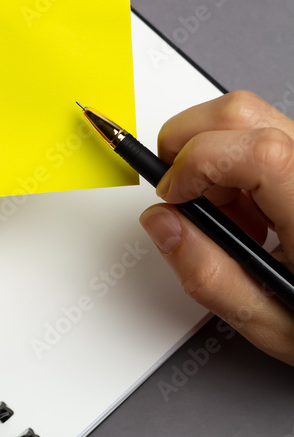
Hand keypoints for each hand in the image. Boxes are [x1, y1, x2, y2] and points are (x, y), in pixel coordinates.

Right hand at [139, 90, 293, 365]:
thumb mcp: (273, 323)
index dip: (195, 163)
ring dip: (213, 154)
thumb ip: (211, 275)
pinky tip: (249, 212)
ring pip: (250, 117)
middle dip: (187, 141)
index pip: (253, 151)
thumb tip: (163, 223)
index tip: (173, 195)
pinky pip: (265, 134)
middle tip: (177, 189)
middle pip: (240, 113)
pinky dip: (236, 162)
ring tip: (226, 215)